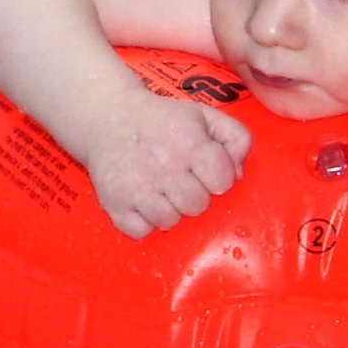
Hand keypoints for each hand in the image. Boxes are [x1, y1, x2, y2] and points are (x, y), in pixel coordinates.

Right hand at [81, 92, 250, 238]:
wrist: (109, 118)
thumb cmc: (163, 121)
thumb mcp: (205, 116)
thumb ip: (236, 138)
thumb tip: (239, 174)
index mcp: (189, 143)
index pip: (222, 181)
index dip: (219, 178)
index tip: (206, 171)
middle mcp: (163, 166)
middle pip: (197, 206)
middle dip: (195, 196)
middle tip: (181, 181)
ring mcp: (136, 187)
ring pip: (169, 221)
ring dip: (170, 210)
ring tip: (162, 190)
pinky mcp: (114, 203)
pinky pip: (140, 232)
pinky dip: (144, 222)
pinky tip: (144, 201)